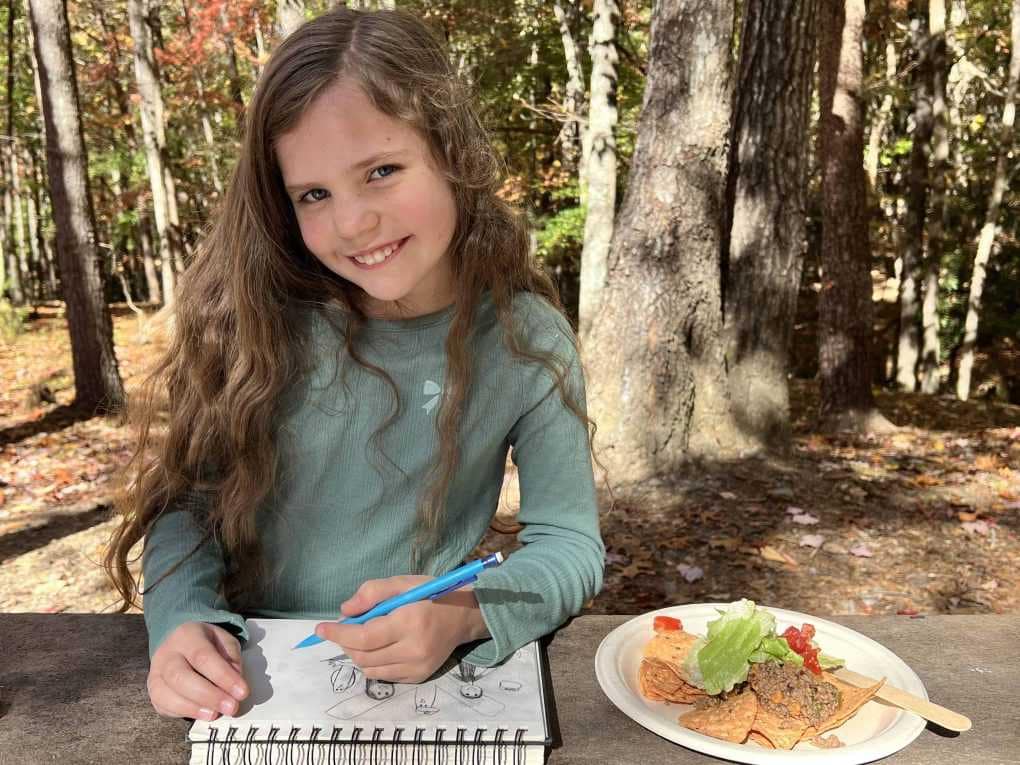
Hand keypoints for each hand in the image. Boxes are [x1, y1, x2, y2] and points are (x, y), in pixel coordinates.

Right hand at [148, 621, 248, 720]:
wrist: (180, 641)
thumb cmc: (206, 643)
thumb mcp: (224, 641)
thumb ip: (231, 658)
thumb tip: (235, 682)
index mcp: (187, 636)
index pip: (203, 657)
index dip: (223, 677)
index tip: (242, 692)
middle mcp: (167, 654)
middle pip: (180, 677)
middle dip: (208, 696)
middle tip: (231, 707)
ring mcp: (156, 673)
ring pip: (166, 694)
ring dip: (194, 708)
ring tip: (216, 713)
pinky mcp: (153, 691)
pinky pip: (163, 706)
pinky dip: (183, 713)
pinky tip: (202, 714)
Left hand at [315, 575, 490, 683]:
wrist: (465, 617)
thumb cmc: (433, 595)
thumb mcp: (403, 583)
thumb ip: (373, 592)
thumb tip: (344, 612)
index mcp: (410, 622)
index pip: (363, 637)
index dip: (338, 634)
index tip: (320, 629)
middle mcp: (413, 650)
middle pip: (363, 656)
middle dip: (345, 644)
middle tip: (344, 629)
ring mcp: (417, 667)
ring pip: (370, 669)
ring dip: (358, 654)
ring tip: (362, 638)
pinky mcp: (419, 677)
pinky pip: (384, 675)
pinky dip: (373, 663)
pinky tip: (380, 647)